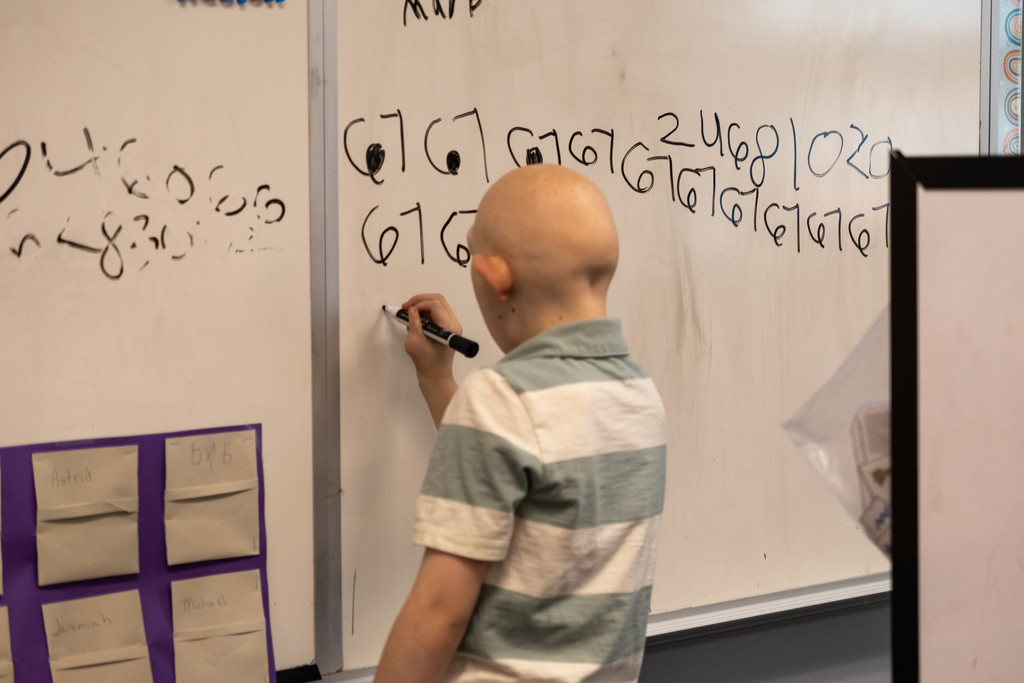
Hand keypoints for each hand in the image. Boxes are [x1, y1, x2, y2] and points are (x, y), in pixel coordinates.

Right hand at [401, 294, 461, 427]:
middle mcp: (453, 324)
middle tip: (406, 306)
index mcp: (449, 328)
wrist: (435, 375)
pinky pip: (437, 313)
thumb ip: (413, 323)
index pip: (435, 304)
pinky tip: (415, 321)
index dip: (418, 304)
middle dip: (420, 300)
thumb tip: (411, 309)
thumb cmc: (427, 363)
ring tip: (409, 315)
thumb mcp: (414, 342)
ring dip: (422, 306)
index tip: (407, 310)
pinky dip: (425, 313)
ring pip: (437, 304)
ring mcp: (451, 325)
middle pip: (438, 300)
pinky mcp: (447, 328)